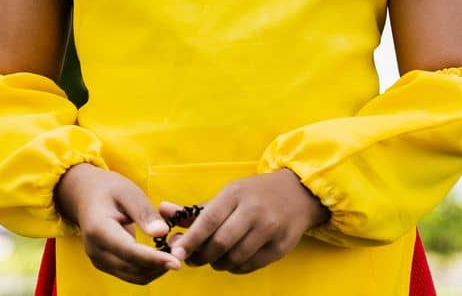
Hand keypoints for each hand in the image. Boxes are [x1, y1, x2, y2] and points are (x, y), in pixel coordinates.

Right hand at [53, 162, 182, 283]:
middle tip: (181, 253)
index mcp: (98, 229)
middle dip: (159, 265)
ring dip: (156, 270)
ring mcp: (99, 260)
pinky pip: (131, 274)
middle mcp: (96, 250)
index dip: (154, 259)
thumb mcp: (128, 192)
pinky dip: (148, 269)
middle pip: (132, 268)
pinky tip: (161, 257)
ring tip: (173, 253)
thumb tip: (161, 232)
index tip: (177, 262)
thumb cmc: (109, 189)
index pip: (129, 251)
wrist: (86, 195)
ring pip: (134, 276)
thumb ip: (144, 212)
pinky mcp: (106, 264)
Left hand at [162, 167, 330, 273]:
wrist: (298, 192)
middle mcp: (254, 211)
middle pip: (221, 243)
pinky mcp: (281, 246)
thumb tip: (162, 210)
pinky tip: (233, 259)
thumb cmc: (254, 194)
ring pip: (235, 258)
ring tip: (214, 258)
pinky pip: (250, 266)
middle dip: (202, 256)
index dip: (191, 240)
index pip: (209, 220)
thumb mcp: (227, 194)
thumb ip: (195, 209)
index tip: (176, 253)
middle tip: (193, 259)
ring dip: (218, 264)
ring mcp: (270, 229)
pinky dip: (235, 268)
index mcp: (236, 194)